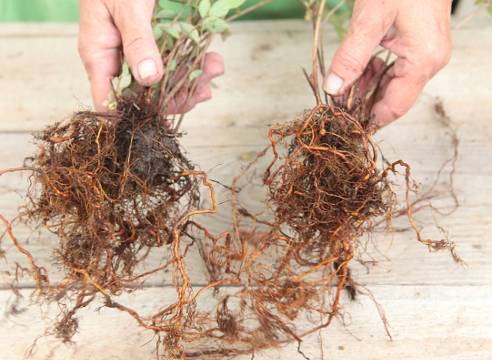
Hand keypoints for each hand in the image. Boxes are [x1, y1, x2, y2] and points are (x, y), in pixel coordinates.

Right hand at [78, 0, 223, 111]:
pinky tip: (211, 62)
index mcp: (99, 55)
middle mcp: (119, 59)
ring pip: (165, 82)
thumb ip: (137, 42)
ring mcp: (138, 53)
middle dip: (177, 96)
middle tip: (203, 90)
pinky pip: (175, 62)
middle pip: (145, 96)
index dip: (133, 113)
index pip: (108, 100)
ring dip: (192, 80)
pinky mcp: (156, 44)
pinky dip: (193, 63)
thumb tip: (150, 79)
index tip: (162, 115)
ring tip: (215, 69)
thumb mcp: (126, 8)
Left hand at [323, 0, 451, 128]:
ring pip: (394, 84)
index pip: (394, 107)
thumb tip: (333, 89)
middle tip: (337, 103)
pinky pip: (397, 69)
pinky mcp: (422, 45)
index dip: (369, 120)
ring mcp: (429, 54)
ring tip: (343, 83)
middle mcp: (431, 62)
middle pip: (394, 98)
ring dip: (367, 86)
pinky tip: (358, 67)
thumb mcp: (369, 21)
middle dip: (364, 102)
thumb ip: (350, 58)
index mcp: (423, 61)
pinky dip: (376, 71)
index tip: (345, 127)